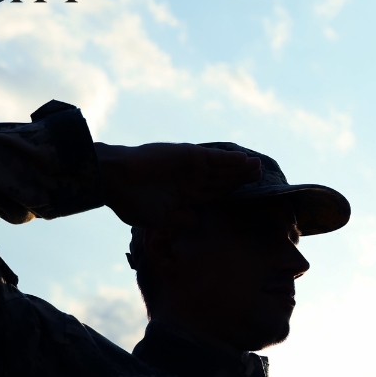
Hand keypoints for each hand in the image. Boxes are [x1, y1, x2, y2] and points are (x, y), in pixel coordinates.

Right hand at [95, 142, 261, 227]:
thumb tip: (195, 221)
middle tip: (261, 177)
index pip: (215, 195)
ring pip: (221, 168)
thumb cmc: (130, 201)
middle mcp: (190, 180)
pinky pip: (214, 158)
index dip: (232, 194)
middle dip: (241, 179)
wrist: (114, 180)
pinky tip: (244, 160)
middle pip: (222, 180)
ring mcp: (190, 167)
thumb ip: (178, 220)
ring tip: (258, 167)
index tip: (249, 196)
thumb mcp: (157, 219)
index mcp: (185, 196)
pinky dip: (229, 159)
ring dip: (240, 168)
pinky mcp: (187, 155)